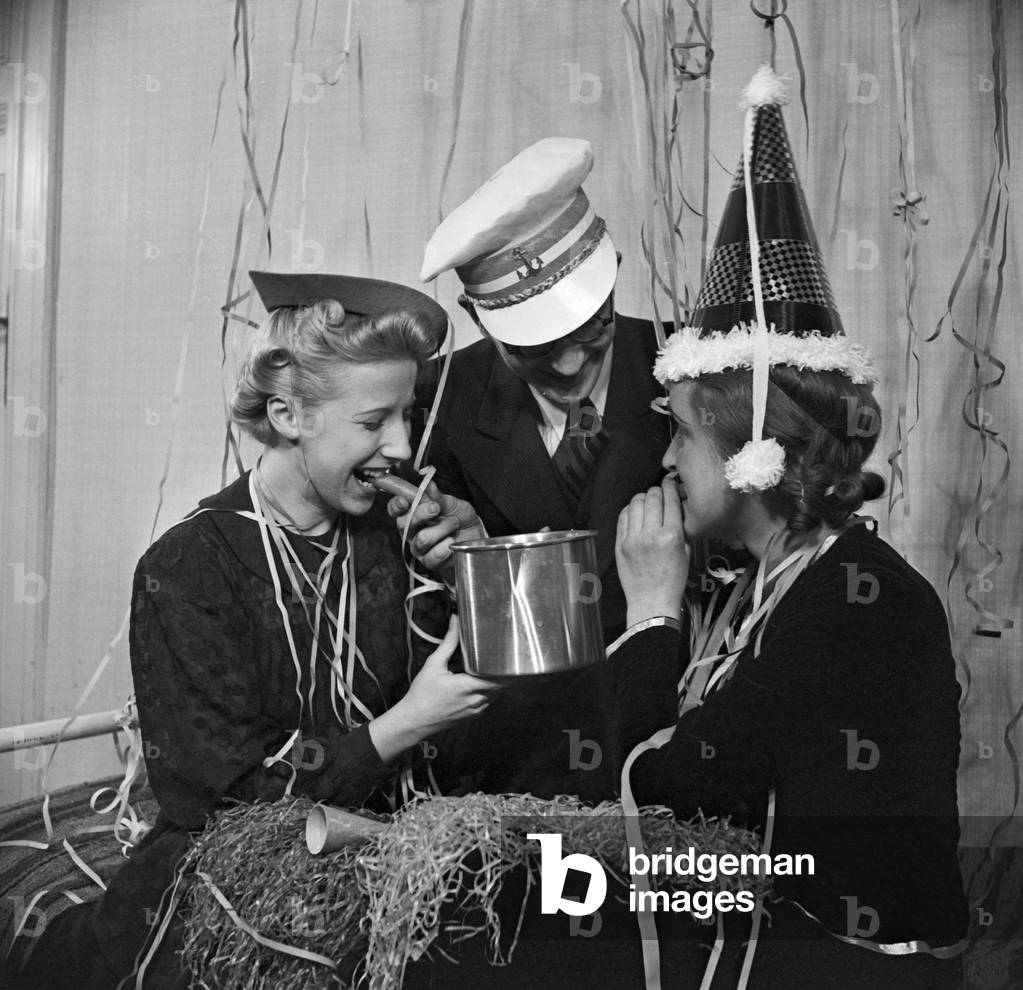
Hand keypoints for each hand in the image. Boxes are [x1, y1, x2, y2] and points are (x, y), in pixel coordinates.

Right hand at [368, 617, 501, 762]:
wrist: (414, 721)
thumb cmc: (422, 694)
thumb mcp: (434, 664)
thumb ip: (449, 642)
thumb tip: (456, 621)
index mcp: (469, 686)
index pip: (500, 678)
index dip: (508, 668)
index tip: (509, 655)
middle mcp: (477, 700)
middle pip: (502, 685)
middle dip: (503, 672)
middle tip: (503, 656)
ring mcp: (476, 710)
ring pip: (497, 694)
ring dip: (497, 682)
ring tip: (494, 667)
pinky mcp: (473, 716)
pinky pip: (488, 701)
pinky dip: (489, 691)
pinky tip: (482, 682)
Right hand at [386, 476, 484, 578]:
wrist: (476, 537)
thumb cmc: (460, 518)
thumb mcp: (451, 503)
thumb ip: (437, 496)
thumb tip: (428, 484)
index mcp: (412, 514)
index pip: (395, 509)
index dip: (396, 504)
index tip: (405, 500)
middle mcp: (412, 532)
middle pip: (403, 524)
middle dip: (420, 514)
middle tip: (436, 508)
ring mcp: (419, 548)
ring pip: (421, 539)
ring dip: (441, 529)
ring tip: (453, 524)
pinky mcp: (429, 562)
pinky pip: (432, 556)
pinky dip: (445, 547)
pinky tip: (452, 542)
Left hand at [615, 475, 689, 626]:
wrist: (651, 602)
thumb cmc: (673, 579)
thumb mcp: (686, 552)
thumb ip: (680, 527)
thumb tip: (675, 505)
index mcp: (671, 536)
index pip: (670, 500)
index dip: (670, 487)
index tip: (671, 484)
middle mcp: (650, 534)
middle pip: (651, 497)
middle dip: (657, 491)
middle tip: (660, 492)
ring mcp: (632, 538)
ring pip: (634, 503)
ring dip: (642, 498)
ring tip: (647, 502)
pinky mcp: (619, 543)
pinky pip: (622, 516)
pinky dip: (629, 510)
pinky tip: (635, 512)